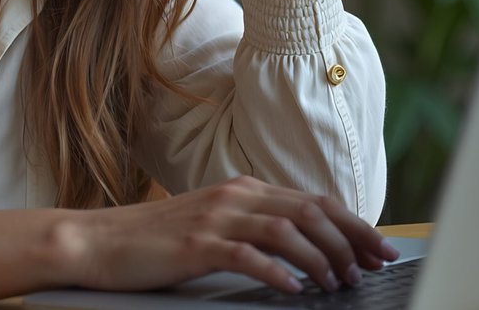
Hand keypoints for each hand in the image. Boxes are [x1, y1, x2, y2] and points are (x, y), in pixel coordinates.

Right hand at [57, 175, 397, 294]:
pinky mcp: (196, 245)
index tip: (379, 247)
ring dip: (320, 258)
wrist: (99, 241)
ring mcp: (215, 218)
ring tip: (338, 283)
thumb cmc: (156, 240)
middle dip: (350, 239)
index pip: (312, 200)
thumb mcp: (213, 224)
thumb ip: (253, 226)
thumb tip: (304, 247)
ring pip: (286, 230)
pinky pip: (248, 255)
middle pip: (309, 210)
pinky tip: (295, 290)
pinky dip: (278, 273)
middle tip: (372, 267)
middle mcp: (234, 196)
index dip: (352, 223)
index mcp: (242, 189)